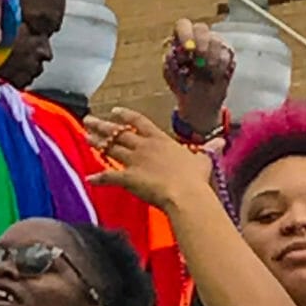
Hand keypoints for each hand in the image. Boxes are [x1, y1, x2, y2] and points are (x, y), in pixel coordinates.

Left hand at [86, 107, 212, 208]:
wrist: (185, 194)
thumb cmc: (195, 178)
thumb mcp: (204, 159)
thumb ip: (209, 149)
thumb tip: (220, 141)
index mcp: (160, 140)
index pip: (139, 122)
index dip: (126, 116)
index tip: (115, 111)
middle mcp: (144, 147)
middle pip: (118, 132)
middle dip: (102, 126)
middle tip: (88, 120)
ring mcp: (134, 161)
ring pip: (110, 149)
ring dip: (97, 143)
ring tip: (85, 137)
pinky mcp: (128, 178)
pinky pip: (109, 176)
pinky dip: (98, 178)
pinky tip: (89, 178)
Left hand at [164, 19, 233, 134]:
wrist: (200, 100)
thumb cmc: (182, 84)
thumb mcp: (172, 75)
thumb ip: (172, 62)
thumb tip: (176, 52)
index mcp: (181, 39)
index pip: (183, 25)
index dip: (185, 34)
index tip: (187, 49)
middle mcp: (198, 37)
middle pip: (201, 28)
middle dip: (201, 42)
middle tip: (200, 56)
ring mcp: (214, 43)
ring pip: (216, 41)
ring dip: (209, 59)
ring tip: (204, 74)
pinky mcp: (228, 53)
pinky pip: (227, 54)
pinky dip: (220, 67)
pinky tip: (213, 77)